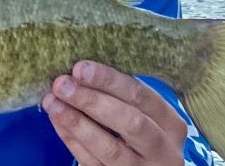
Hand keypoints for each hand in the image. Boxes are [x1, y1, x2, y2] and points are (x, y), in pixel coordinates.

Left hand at [43, 61, 185, 165]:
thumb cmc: (143, 134)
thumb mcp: (146, 116)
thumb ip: (122, 97)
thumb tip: (80, 72)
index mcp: (171, 124)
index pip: (141, 96)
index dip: (109, 80)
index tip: (79, 68)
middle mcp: (163, 150)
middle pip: (130, 122)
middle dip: (92, 101)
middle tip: (62, 84)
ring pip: (110, 148)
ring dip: (77, 123)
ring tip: (53, 103)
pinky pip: (92, 163)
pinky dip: (72, 141)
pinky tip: (58, 121)